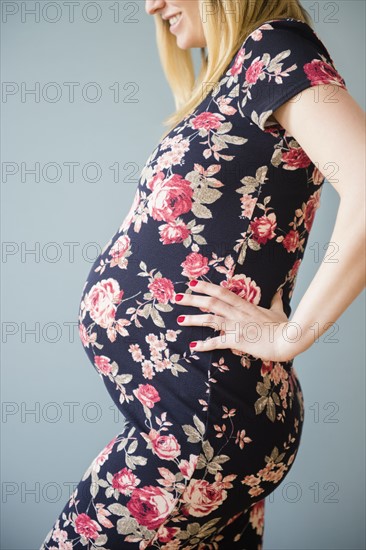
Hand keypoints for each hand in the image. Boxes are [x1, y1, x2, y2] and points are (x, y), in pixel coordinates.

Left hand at [174, 279, 293, 362]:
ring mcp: (236, 326)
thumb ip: (275, 300)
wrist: (287, 341)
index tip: (193, 282)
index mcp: (245, 305)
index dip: (206, 286)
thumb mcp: (278, 310)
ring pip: (210, 320)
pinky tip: (193, 346)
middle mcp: (237, 313)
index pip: (222, 291)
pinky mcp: (237, 341)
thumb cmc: (284, 327)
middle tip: (177, 297)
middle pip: (211, 303)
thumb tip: (278, 291)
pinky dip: (204, 345)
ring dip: (194, 319)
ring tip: (180, 320)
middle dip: (193, 299)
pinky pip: (217, 343)